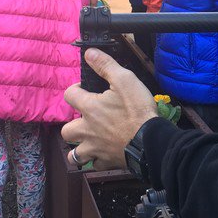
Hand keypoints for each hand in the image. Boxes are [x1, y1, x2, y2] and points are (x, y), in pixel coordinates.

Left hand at [61, 49, 157, 169]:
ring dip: (78, 149)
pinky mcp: (107, 162)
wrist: (151, 141)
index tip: (85, 89)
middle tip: (87, 120)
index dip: (75, 89)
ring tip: (88, 143)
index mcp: (89, 108)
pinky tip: (105, 154)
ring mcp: (95, 149)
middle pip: (66, 131)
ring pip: (75, 155)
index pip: (69, 95)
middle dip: (73, 126)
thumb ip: (106, 65)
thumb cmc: (137, 110)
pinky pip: (95, 165)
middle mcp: (87, 130)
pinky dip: (98, 160)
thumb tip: (89, 53)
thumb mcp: (125, 80)